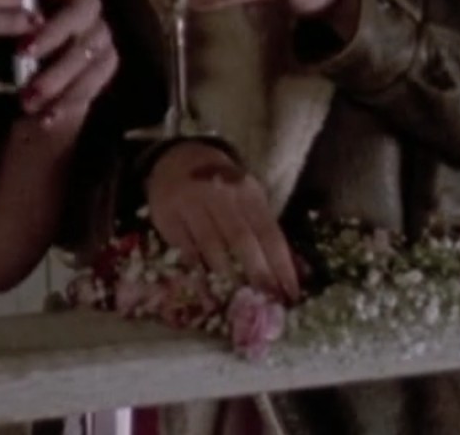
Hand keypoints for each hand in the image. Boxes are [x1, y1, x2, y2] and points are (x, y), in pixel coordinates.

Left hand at [13, 0, 116, 133]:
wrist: (30, 101)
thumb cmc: (11, 55)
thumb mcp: (2, 32)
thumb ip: (9, 11)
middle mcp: (87, 7)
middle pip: (84, 8)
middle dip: (53, 31)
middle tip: (22, 52)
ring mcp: (101, 34)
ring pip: (88, 49)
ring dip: (57, 74)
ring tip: (28, 98)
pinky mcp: (108, 62)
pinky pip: (95, 79)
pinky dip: (68, 98)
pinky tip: (46, 115)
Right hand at [144, 141, 300, 298]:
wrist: (177, 157)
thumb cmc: (222, 186)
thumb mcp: (248, 196)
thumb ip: (264, 228)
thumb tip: (290, 270)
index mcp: (248, 191)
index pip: (269, 231)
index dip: (281, 264)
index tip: (291, 293)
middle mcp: (221, 195)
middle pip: (242, 239)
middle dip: (257, 273)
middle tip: (268, 301)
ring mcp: (192, 204)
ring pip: (212, 245)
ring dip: (228, 275)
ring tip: (240, 298)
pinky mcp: (168, 216)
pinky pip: (186, 248)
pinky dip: (199, 269)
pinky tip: (209, 287)